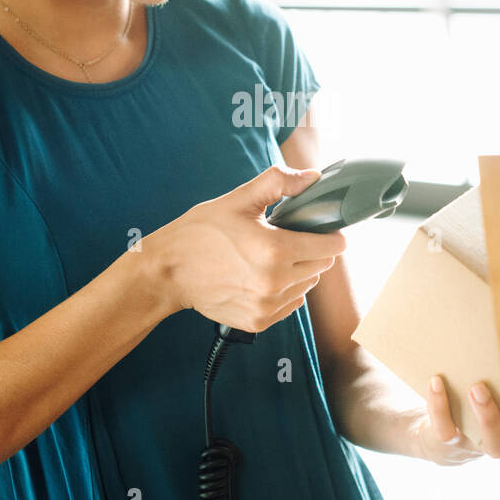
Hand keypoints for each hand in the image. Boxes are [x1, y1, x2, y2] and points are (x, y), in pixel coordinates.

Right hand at [146, 164, 345, 333]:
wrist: (167, 271)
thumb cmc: (200, 232)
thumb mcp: (239, 199)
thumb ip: (279, 183)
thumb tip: (313, 177)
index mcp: (275, 251)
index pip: (331, 247)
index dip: (330, 234)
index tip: (320, 228)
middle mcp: (275, 283)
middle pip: (321, 267)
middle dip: (312, 251)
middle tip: (287, 239)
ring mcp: (266, 306)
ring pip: (306, 287)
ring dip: (298, 272)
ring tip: (270, 258)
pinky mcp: (257, 322)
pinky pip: (289, 306)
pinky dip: (283, 291)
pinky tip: (261, 277)